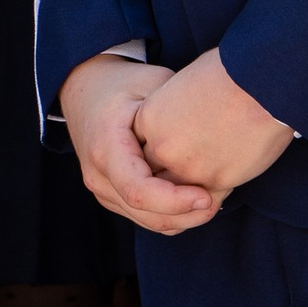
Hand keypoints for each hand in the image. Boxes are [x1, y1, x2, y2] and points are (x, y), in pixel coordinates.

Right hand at [60, 54, 220, 235]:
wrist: (86, 91)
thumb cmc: (126, 84)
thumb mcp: (152, 85)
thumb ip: (178, 109)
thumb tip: (219, 127)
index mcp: (106, 146)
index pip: (138, 190)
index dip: (175, 200)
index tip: (207, 196)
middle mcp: (98, 175)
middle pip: (146, 214)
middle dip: (188, 214)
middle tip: (222, 198)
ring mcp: (103, 190)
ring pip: (149, 223)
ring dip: (185, 217)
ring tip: (216, 197)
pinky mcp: (113, 197)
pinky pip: (147, 218)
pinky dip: (175, 215)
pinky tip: (199, 196)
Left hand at [132, 46, 295, 197]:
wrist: (260, 79)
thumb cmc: (230, 71)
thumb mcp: (186, 82)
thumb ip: (176, 109)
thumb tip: (186, 119)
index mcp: (149, 118)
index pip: (144, 148)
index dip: (165, 149)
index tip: (185, 142)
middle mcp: (162, 146)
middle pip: (156, 175)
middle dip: (173, 173)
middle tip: (196, 166)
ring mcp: (186, 167)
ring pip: (178, 194)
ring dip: (191, 191)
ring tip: (212, 176)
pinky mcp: (214, 181)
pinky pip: (207, 201)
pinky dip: (214, 197)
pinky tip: (226, 180)